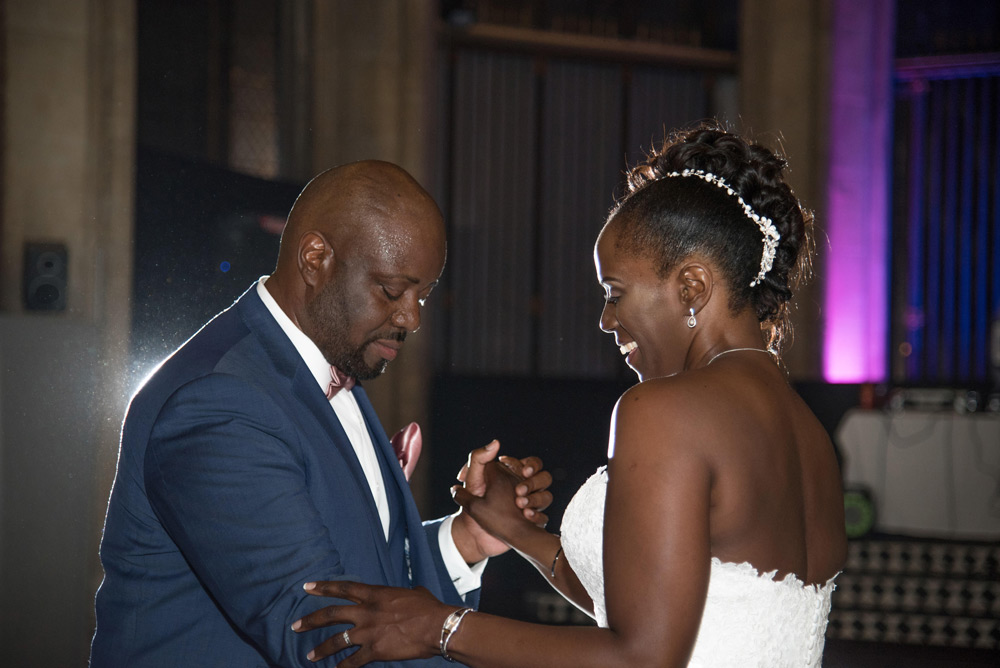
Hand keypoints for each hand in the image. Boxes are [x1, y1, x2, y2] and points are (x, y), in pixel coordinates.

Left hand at [293, 580, 452, 665]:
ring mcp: (369, 632)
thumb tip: (410, 594)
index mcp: (375, 594)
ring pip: (337, 641)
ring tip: (310, 655)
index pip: (343, 588)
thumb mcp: (413, 593)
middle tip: (295, 625)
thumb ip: (404, 594)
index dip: (323, 587)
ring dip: (322, 649)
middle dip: (311, 621)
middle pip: (331, 615)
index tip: (307, 586)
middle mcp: (367, 612)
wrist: (437, 626)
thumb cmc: (429, 607)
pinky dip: (343, 667)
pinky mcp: (375, 650)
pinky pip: (354, 661)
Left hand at [450, 441, 552, 562]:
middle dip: (535, 482)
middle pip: (545, 477)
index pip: (531, 463)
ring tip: (520, 504)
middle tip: (519, 491)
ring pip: (547, 496)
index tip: (522, 471)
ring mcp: (529, 505)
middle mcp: (524, 488)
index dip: (531, 465)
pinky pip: (544, 518)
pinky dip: (537, 516)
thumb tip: (496, 442)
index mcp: (513, 475)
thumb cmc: (472, 502)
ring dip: (536, 499)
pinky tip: (525, 516)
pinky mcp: (531, 522)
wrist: (473, 533)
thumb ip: (480, 457)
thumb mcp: (473, 478)